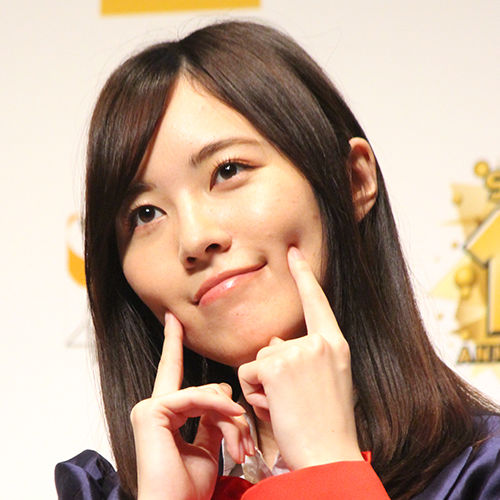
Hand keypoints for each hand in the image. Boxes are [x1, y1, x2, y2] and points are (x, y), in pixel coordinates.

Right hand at [131, 313, 254, 499]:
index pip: (173, 372)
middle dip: (230, 413)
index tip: (174, 320)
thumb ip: (211, 422)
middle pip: (207, 390)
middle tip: (246, 444)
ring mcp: (149, 408)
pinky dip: (218, 408)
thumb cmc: (188, 490)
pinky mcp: (151, 412)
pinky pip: (195, 398)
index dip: (173, 344)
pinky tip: (233, 418)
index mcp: (165, 414)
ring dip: (230, 420)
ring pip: (206, 394)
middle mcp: (154, 407)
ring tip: (241, 447)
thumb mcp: (208, 450)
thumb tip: (224, 404)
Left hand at [238, 246, 361, 469]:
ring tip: (286, 408)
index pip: (317, 302)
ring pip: (259, 360)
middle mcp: (319, 342)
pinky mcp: (276, 366)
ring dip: (263, 386)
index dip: (304, 276)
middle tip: (295, 402)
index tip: (294, 252)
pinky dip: (254, 393)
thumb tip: (274, 342)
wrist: (329, 457)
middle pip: (274, 345)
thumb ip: (303, 356)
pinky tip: (274, 408)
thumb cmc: (327, 425)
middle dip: (273, 374)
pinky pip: (247, 372)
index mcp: (335, 345)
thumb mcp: (325, 382)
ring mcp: (299, 352)